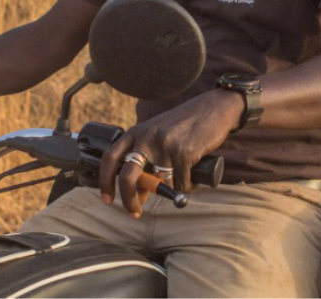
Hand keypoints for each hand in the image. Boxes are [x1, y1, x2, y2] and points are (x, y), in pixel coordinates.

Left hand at [99, 89, 241, 216]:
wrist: (214, 108)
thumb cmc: (186, 126)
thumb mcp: (159, 137)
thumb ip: (147, 159)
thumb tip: (139, 195)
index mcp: (136, 132)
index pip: (110, 158)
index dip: (105, 182)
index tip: (107, 200)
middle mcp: (147, 137)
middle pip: (127, 177)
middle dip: (128, 199)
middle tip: (134, 212)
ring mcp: (165, 144)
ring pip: (160, 184)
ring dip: (170, 191)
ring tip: (183, 182)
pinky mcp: (184, 152)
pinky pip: (182, 184)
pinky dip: (188, 187)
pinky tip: (194, 178)